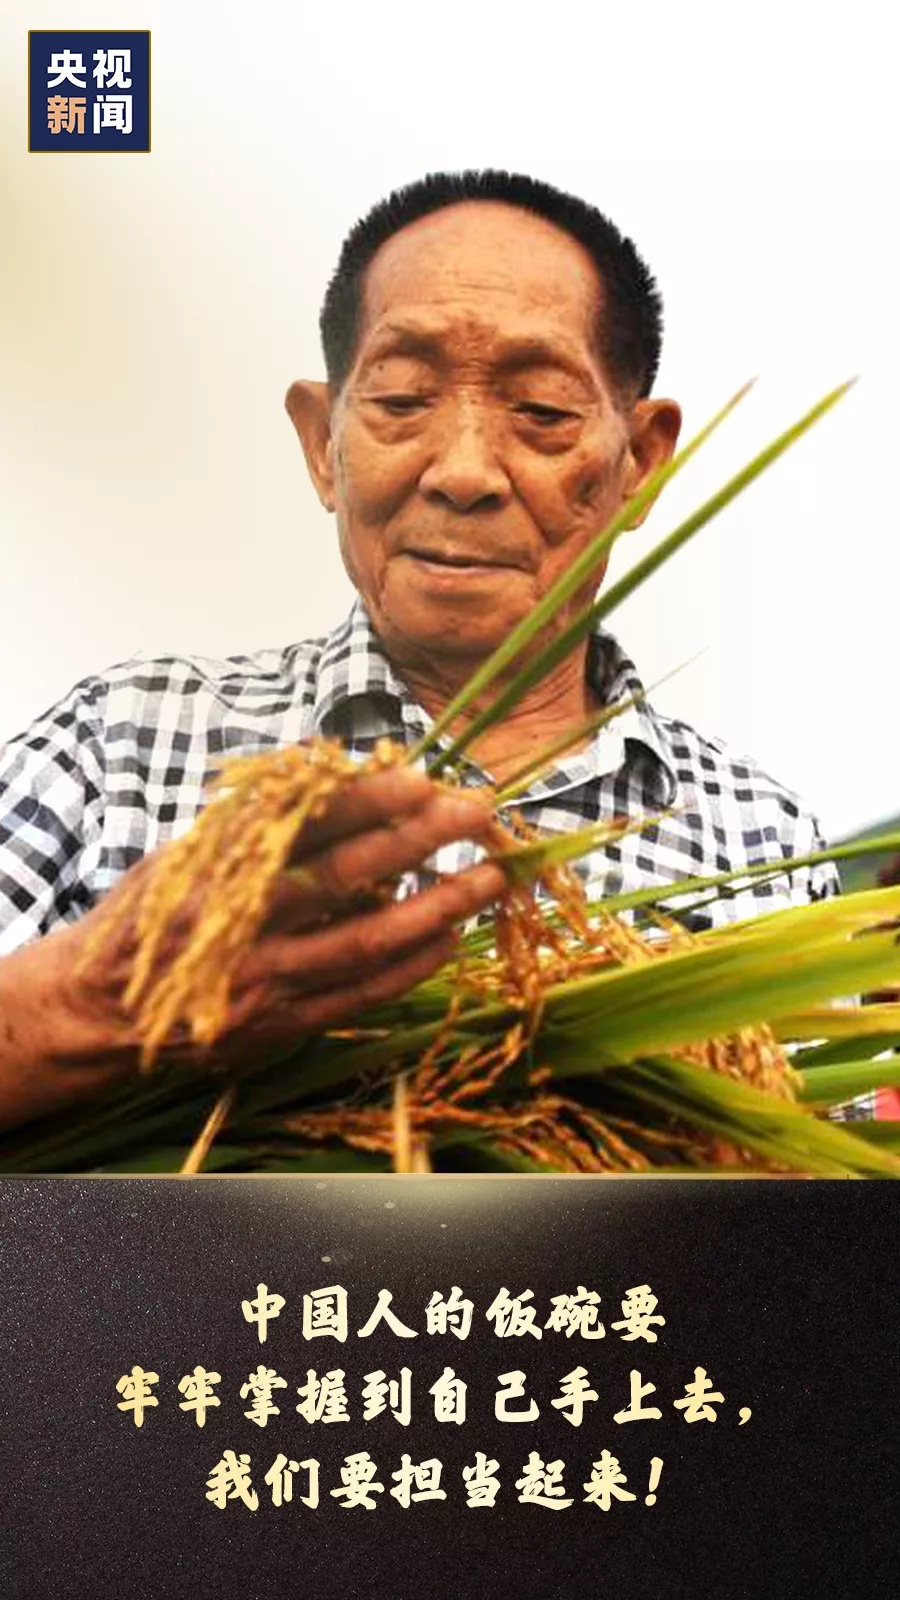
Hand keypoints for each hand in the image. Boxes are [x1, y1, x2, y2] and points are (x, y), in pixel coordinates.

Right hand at [0, 767, 503, 1127]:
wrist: (96, 1012)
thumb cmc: (149, 918)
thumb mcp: (184, 853)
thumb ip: (252, 821)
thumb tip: (328, 771)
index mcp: (216, 869)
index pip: (302, 822)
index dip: (365, 798)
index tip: (420, 775)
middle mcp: (241, 923)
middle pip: (345, 876)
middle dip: (418, 840)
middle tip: (477, 813)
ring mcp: (264, 980)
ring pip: (365, 941)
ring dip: (436, 908)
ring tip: (489, 879)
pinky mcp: (280, 1025)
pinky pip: (361, 995)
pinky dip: (411, 967)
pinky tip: (450, 938)